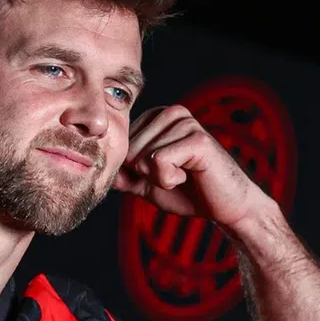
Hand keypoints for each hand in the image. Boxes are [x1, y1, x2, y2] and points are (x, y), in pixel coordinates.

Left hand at [113, 104, 270, 226]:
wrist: (224, 207)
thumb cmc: (187, 192)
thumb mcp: (146, 183)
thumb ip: (123, 173)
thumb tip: (95, 166)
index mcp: (156, 118)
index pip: (122, 145)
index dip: (137, 169)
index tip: (162, 171)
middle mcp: (170, 113)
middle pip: (129, 150)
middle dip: (147, 173)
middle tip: (175, 174)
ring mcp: (185, 122)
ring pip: (143, 157)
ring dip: (160, 178)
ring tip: (184, 174)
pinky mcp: (197, 139)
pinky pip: (159, 162)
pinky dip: (169, 179)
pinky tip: (189, 175)